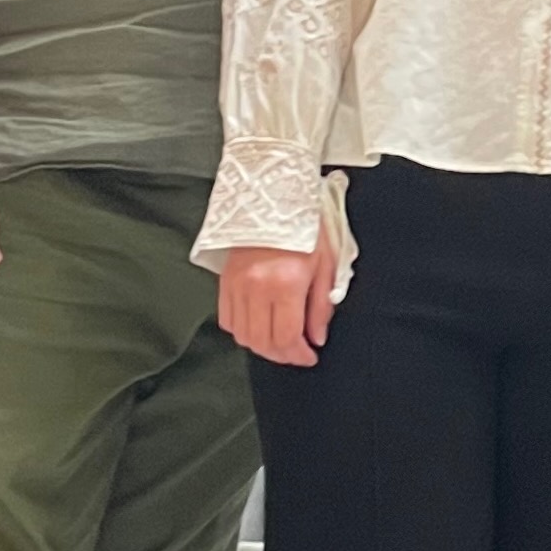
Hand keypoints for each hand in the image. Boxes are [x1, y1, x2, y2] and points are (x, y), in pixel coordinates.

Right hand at [219, 216, 338, 366]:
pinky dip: (241, 330)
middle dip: (282, 354)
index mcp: (286, 283)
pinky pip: (227, 319)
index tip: (308, 356)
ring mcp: (237, 284)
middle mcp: (257, 286)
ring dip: (261, 345)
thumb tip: (317, 336)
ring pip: (243, 334)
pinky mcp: (225, 279)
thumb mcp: (326, 263)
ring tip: (278, 341)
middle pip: (263, 341)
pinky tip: (258, 325)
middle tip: (296, 352)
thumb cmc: (304, 224)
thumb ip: (321, 306)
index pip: (286, 337)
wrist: (274, 195)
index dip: (298, 355)